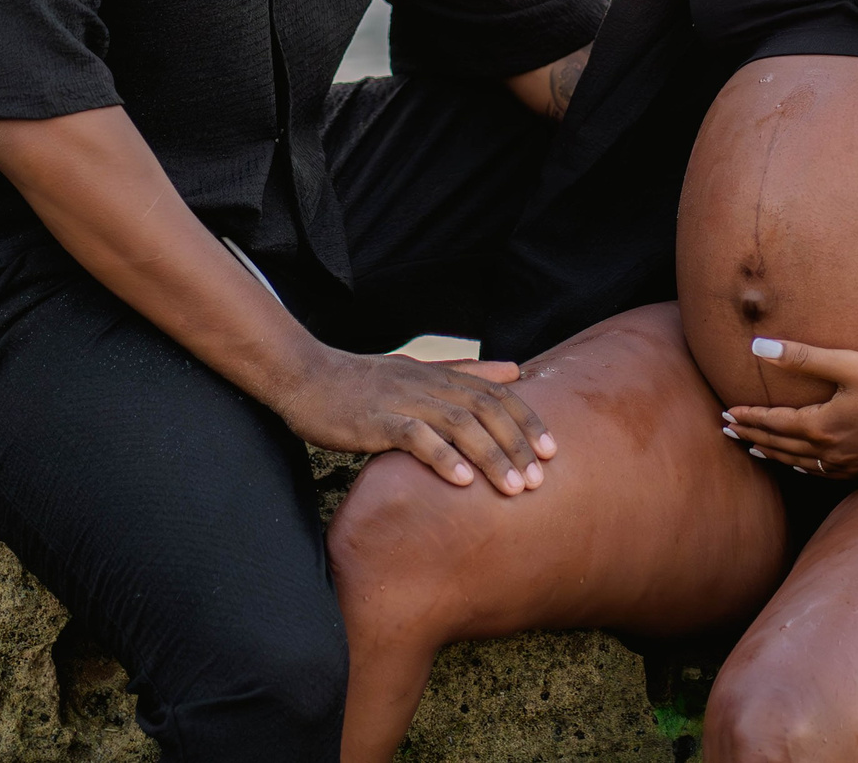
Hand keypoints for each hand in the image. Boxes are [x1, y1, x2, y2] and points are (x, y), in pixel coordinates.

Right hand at [275, 348, 555, 496]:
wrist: (305, 377)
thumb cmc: (363, 381)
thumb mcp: (418, 371)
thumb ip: (465, 371)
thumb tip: (514, 369)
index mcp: (441, 375)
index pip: (497, 394)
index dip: (527, 421)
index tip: (552, 452)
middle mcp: (428, 384)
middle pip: (486, 410)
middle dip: (516, 445)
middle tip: (538, 480)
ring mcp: (403, 400)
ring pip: (459, 424)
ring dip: (490, 456)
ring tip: (512, 488)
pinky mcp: (376, 420)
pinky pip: (414, 437)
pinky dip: (441, 457)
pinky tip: (461, 482)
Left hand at [722, 337, 857, 480]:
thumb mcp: (849, 364)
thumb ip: (803, 357)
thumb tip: (759, 348)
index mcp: (821, 426)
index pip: (774, 423)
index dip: (749, 419)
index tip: (728, 414)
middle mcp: (829, 452)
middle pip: (780, 446)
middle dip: (752, 437)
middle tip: (729, 432)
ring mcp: (846, 466)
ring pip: (798, 463)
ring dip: (773, 454)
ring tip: (753, 449)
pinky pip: (821, 473)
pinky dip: (801, 467)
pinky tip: (799, 465)